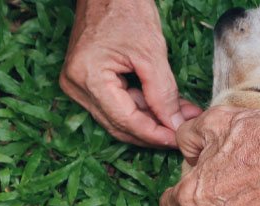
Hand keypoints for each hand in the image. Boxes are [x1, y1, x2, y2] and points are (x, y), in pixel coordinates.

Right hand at [60, 0, 201, 147]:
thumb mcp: (151, 53)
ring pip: (119, 117)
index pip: (125, 121)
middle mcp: (76, 86)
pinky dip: (140, 107)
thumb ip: (163, 93)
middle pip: (119, 125)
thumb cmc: (126, 9)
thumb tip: (174, 124)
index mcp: (88, 78)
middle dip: (153, 131)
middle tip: (182, 132)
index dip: (154, 134)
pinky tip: (164, 107)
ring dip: (150, 120)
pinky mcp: (86, 81)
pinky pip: (115, 104)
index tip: (178, 139)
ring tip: (181, 116)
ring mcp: (78, 84)